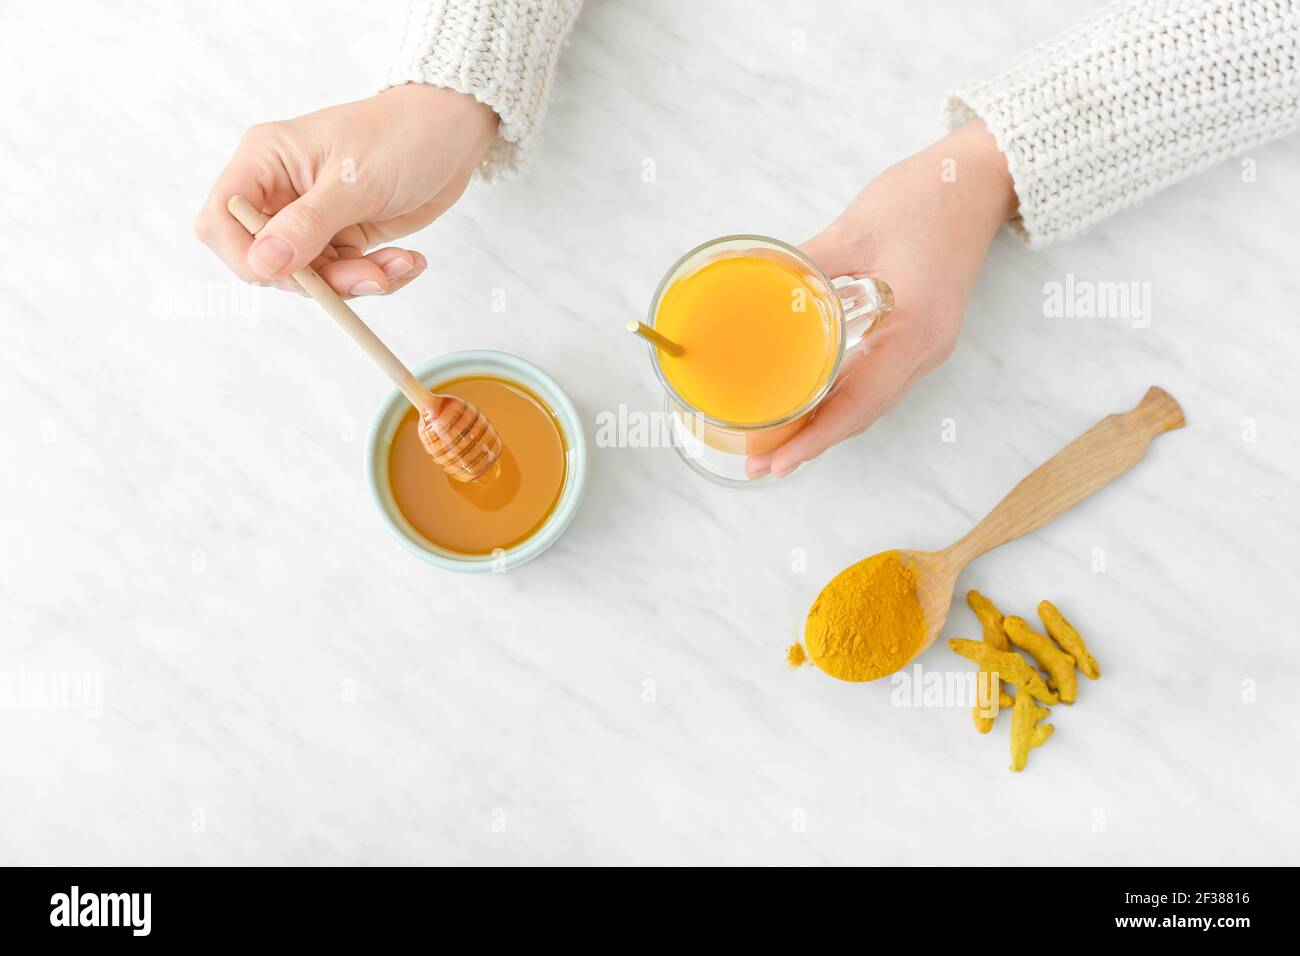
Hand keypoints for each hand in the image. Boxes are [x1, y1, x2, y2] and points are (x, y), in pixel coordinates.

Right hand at [195, 84, 498, 297]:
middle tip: (369, 277)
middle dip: (318, 279)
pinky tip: (408, 261)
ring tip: (400, 265)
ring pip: (311, 276)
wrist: (453, 131)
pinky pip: (345, 275)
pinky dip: (378, 276)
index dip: (245, 257)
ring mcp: (312, 218)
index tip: (291, 275)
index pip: (221, 220)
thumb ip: (307, 226)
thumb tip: (262, 264)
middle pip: (267, 260)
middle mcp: (280, 191)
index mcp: (265, 162)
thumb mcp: (354, 182)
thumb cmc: (402, 135)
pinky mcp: (343, 236)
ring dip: (357, 282)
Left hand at [747, 121, 1017, 478]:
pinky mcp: (924, 335)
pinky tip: (813, 404)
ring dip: (827, 427)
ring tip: (778, 445)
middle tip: (759, 464)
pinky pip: (880, 382)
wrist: (982, 178)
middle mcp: (927, 348)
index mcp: (914, 328)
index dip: (814, 438)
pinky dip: (845, 401)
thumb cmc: (926, 197)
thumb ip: (803, 263)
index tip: (775, 463)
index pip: (858, 402)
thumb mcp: (855, 227)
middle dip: (812, 443)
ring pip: (872, 403)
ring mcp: (929, 345)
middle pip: (864, 414)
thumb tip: (749, 286)